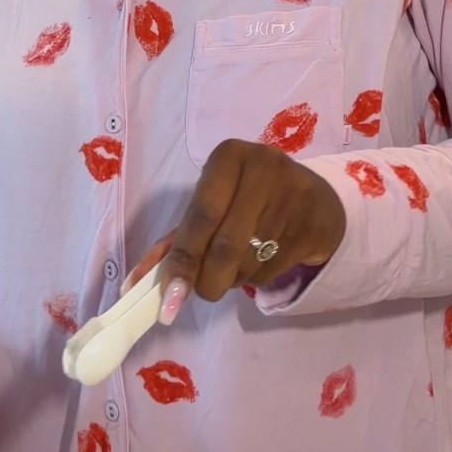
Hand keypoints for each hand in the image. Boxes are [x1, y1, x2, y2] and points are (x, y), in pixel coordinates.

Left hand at [127, 140, 346, 325]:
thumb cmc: (249, 200)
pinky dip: (256, 279)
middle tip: (202, 293)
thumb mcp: (214, 204)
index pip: (201, 215)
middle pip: (225, 246)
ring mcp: (293, 196)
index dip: (184, 259)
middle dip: (207, 281)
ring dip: (232, 280)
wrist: (316, 199)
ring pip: (247, 263)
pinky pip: (272, 270)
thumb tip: (135, 283)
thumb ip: (177, 239)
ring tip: (234, 267)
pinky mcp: (313, 225)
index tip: (171, 295)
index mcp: (229, 156)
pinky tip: (262, 262)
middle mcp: (263, 168)